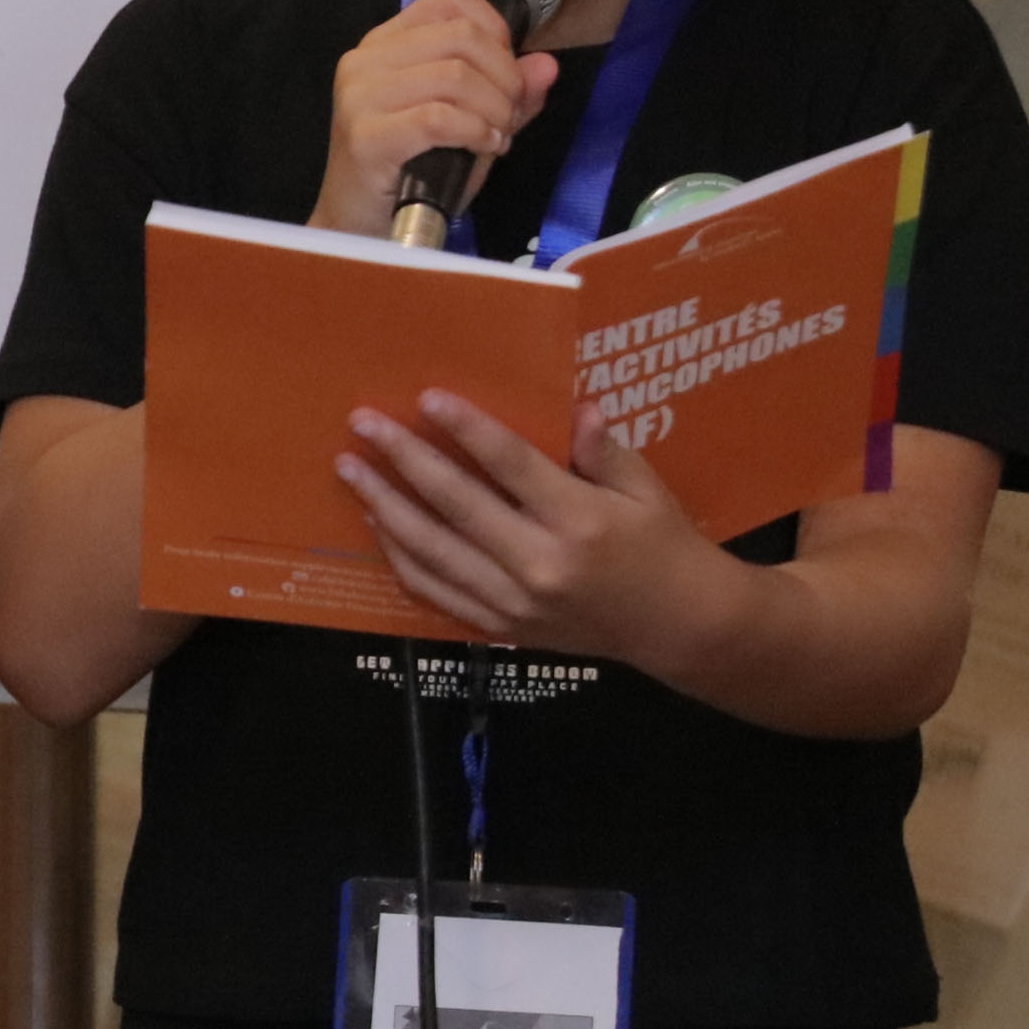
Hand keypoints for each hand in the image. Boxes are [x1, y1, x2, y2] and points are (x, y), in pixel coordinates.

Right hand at [312, 0, 562, 238]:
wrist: (360, 225)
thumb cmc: (413, 170)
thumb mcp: (469, 122)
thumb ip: (506, 91)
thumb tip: (546, 65)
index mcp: (386, 41)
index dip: (496, 31)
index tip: (505, 74)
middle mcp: (366, 58)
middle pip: (462, 35)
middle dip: (505, 77)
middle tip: (510, 115)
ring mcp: (360, 96)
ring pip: (455, 75)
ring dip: (495, 109)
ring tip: (497, 136)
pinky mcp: (365, 136)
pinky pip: (440, 118)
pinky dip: (476, 132)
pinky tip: (485, 148)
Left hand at [340, 391, 724, 663]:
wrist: (677, 628)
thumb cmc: (664, 548)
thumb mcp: (647, 490)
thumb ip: (604, 451)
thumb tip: (576, 407)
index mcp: (580, 521)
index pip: (510, 465)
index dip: (465, 429)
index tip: (426, 399)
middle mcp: (539, 564)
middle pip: (455, 505)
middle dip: (403, 460)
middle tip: (362, 425)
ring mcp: (514, 602)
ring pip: (433, 551)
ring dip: (386, 508)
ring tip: (352, 472)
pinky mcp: (501, 629)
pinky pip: (437, 592)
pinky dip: (402, 558)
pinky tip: (380, 525)